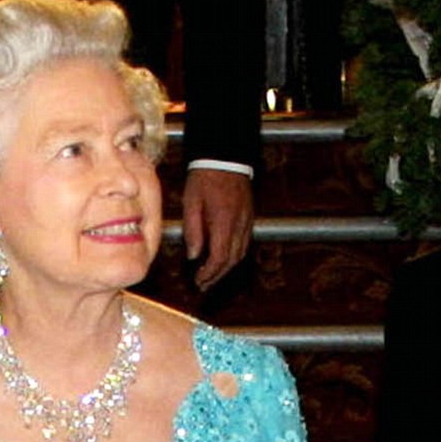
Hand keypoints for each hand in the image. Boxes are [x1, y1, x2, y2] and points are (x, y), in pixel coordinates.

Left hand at [181, 169, 253, 291]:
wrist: (225, 156)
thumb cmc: (205, 178)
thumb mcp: (191, 203)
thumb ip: (192, 231)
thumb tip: (192, 256)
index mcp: (223, 223)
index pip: (219, 258)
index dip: (209, 274)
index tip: (198, 280)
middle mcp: (239, 225)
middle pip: (232, 261)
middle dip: (217, 276)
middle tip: (203, 285)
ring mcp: (247, 221)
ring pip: (241, 254)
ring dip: (226, 269)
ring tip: (212, 277)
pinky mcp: (249, 217)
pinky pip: (244, 243)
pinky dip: (234, 256)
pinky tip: (224, 259)